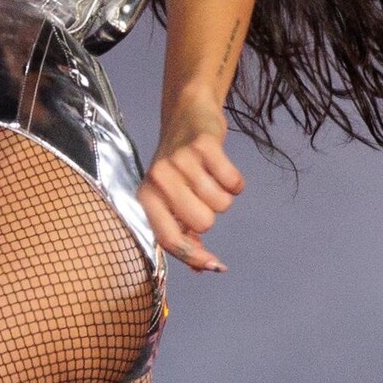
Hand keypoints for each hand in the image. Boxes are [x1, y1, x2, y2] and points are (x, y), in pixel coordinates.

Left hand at [140, 97, 244, 273]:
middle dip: (210, 214)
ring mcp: (181, 160)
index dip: (194, 257)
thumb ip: (183, 234)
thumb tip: (204, 269)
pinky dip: (235, 180)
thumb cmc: (178, 167)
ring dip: (223, 195)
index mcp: (146, 197)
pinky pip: (233, 182)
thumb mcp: (170, 199)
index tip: (216, 266)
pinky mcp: (204, 145)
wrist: (186, 114)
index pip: (168, 239)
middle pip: (203, 224)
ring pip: (222, 204)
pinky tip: (221, 167)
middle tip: (201, 194)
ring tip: (209, 177)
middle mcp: (159, 179)